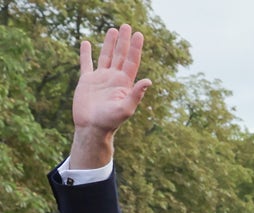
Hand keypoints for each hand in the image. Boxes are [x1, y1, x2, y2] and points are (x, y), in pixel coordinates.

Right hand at [71, 25, 152, 167]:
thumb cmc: (111, 121)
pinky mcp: (87, 81)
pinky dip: (86, 53)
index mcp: (124, 83)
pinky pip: (86, 63)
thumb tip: (149, 80)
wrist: (92, 127)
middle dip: (124, 41)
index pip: (132, 61)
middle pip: (120, 55)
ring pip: (106, 56)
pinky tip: (87, 43)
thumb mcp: (126, 108)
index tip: (139, 34)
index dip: (136, 48)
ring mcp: (100, 78)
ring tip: (113, 30)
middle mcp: (114, 78)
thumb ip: (136, 94)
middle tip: (127, 26)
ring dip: (109, 43)